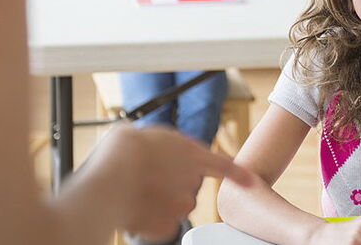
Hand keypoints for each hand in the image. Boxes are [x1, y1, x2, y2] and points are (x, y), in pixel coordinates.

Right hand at [85, 125, 252, 238]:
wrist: (110, 180)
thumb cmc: (122, 151)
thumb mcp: (145, 135)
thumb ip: (161, 147)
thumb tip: (155, 154)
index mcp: (190, 153)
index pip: (222, 165)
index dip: (236, 174)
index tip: (249, 181)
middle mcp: (192, 179)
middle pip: (187, 186)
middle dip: (170, 184)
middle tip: (145, 176)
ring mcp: (182, 204)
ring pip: (173, 206)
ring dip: (158, 201)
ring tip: (134, 190)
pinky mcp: (168, 225)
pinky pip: (159, 224)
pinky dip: (147, 220)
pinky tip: (132, 207)